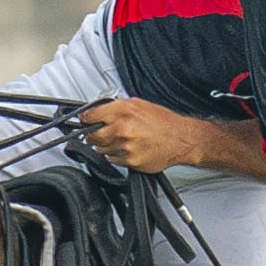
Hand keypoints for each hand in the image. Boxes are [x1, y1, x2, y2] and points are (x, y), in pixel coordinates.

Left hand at [77, 98, 214, 175]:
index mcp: (123, 111)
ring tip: (123, 140)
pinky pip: (112, 159)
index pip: (90, 115)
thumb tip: (99, 110)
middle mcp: (122, 128)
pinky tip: (129, 148)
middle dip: (94, 134)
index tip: (83, 120)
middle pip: (92, 135)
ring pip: (101, 149)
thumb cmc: (164, 122)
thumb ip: (117, 107)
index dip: (85, 119)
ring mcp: (125, 146)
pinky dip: (117, 155)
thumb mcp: (139, 105)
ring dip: (107, 145)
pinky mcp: (129, 161)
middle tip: (102, 132)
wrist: (181, 140)